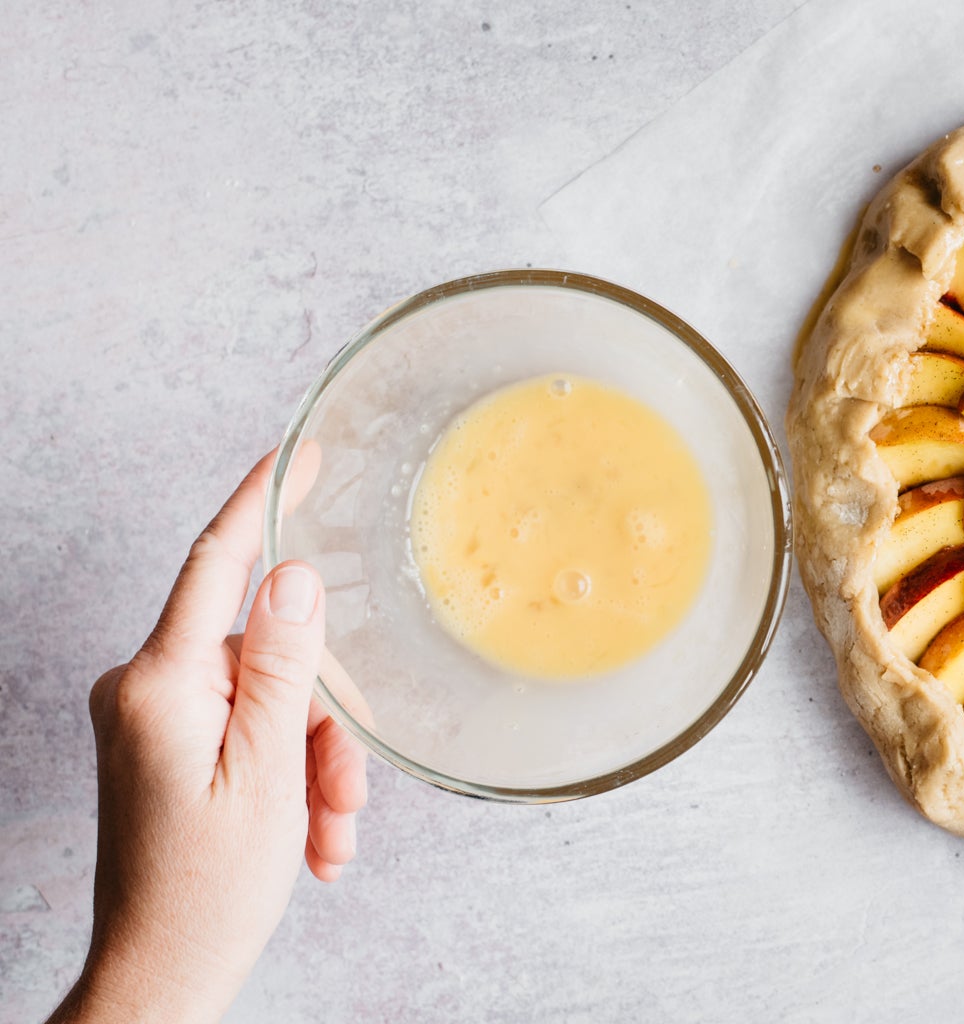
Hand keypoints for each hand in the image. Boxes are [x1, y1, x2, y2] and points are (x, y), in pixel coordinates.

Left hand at [51, 451, 366, 1023]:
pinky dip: (289, 778)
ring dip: (314, 765)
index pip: (217, 561)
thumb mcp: (267, 770)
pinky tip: (306, 836)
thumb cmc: (208, 891)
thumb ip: (280, 664)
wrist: (161, 974)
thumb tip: (293, 576)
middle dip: (323, 723)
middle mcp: (143, 688)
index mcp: (159, 683)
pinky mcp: (163, 746)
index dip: (262, 500)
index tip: (300, 451)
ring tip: (326, 835)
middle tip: (343, 799)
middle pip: (266, 654)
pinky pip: (248, 731)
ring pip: (269, 699)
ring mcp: (150, 718)